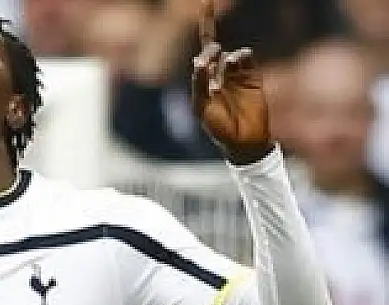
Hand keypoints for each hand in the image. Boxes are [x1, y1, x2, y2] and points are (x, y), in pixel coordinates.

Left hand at [192, 0, 272, 163]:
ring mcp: (237, 75)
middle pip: (214, 46)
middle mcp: (219, 74)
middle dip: (209, 34)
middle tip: (209, 28)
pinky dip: (241, 59)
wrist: (244, 142)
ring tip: (224, 78)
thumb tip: (201, 59)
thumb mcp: (201, 106)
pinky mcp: (253, 78)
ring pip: (232, 55)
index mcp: (204, 80)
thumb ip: (200, 82)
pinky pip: (247, 60)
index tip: (206, 3)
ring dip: (227, 60)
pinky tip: (236, 65)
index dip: (204, 28)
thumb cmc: (217, 127)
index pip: (202, 51)